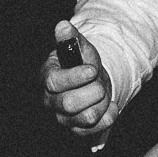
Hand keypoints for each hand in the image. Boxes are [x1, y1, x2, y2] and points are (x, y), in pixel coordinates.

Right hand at [41, 21, 112, 135]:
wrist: (93, 82)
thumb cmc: (82, 63)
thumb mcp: (79, 47)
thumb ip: (71, 37)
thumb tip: (63, 26)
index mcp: (47, 77)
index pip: (54, 82)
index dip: (75, 77)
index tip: (92, 70)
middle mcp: (51, 101)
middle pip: (70, 103)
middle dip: (93, 90)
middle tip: (100, 81)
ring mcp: (63, 118)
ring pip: (86, 118)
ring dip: (102, 102)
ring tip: (102, 91)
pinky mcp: (78, 130)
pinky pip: (96, 129)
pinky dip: (109, 116)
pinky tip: (109, 105)